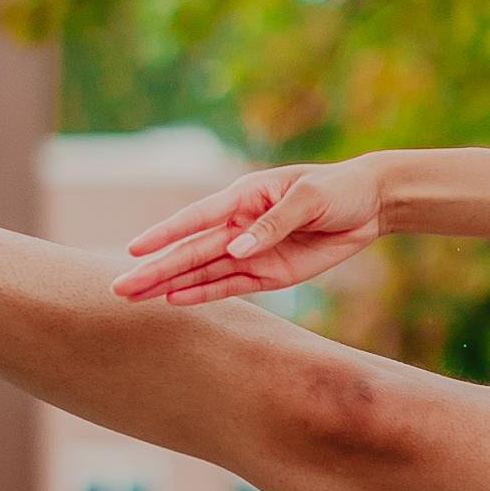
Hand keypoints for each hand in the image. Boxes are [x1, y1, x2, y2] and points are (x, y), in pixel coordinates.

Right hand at [112, 155, 384, 308]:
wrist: (369, 204)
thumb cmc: (337, 189)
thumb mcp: (309, 198)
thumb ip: (274, 223)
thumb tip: (238, 249)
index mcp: (244, 197)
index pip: (196, 219)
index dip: (165, 235)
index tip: (135, 250)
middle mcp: (240, 226)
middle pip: (190, 251)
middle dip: (155, 269)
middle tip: (120, 288)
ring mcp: (252, 251)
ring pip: (202, 271)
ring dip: (170, 284)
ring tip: (136, 297)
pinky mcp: (269, 273)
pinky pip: (231, 285)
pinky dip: (204, 294)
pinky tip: (175, 300)